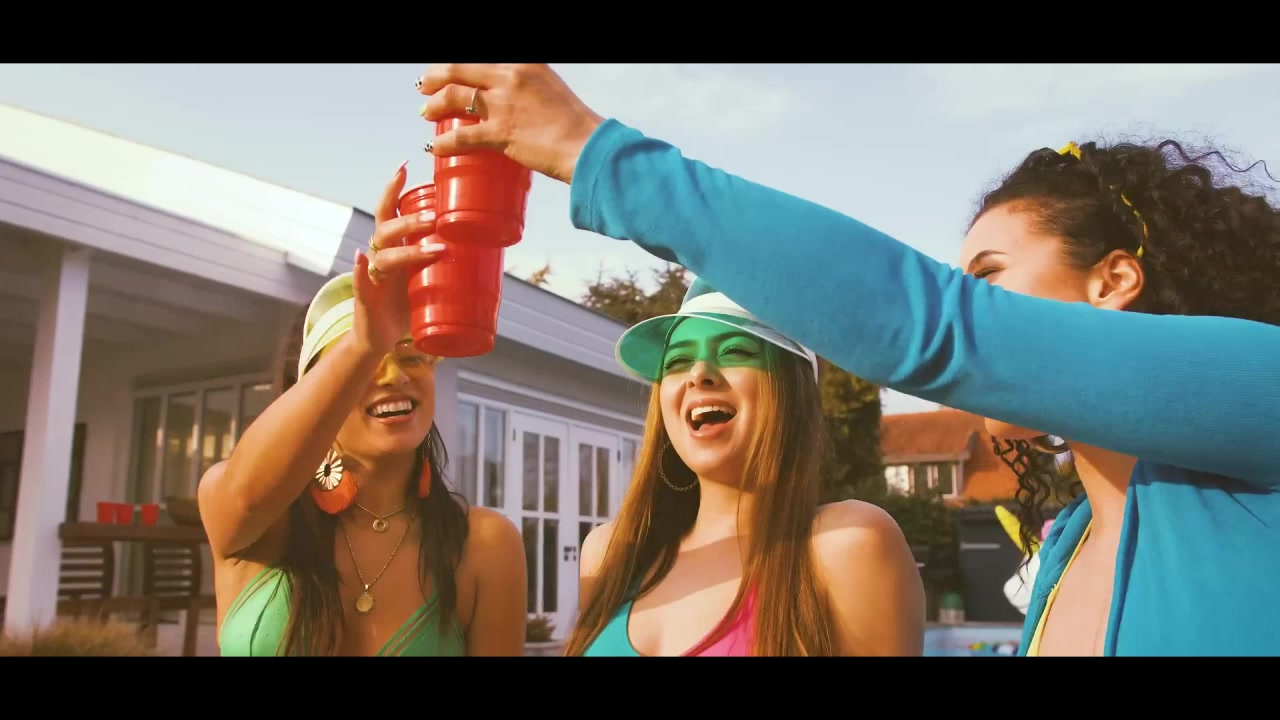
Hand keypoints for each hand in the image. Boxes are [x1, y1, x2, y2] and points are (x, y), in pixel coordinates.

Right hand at [351, 162, 445, 355]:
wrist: (380, 338)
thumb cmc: (408, 303)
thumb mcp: (429, 278)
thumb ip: (451, 262)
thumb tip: (491, 250)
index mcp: (393, 245)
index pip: (390, 210)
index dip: (395, 189)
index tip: (406, 166)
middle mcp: (379, 254)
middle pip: (389, 227)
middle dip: (412, 220)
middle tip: (437, 217)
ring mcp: (372, 275)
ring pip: (384, 254)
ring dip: (407, 251)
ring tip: (434, 250)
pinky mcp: (366, 297)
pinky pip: (361, 281)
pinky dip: (360, 271)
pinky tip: (361, 261)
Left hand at [417, 63, 603, 183]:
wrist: (586, 146)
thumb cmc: (573, 124)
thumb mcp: (548, 87)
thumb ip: (526, 84)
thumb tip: (510, 96)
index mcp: (522, 62)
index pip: (479, 57)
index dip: (458, 64)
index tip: (449, 68)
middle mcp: (510, 75)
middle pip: (458, 68)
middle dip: (436, 76)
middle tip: (426, 85)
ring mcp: (503, 103)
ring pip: (453, 96)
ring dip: (434, 104)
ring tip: (427, 112)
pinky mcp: (500, 131)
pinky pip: (460, 137)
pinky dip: (443, 143)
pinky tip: (435, 147)